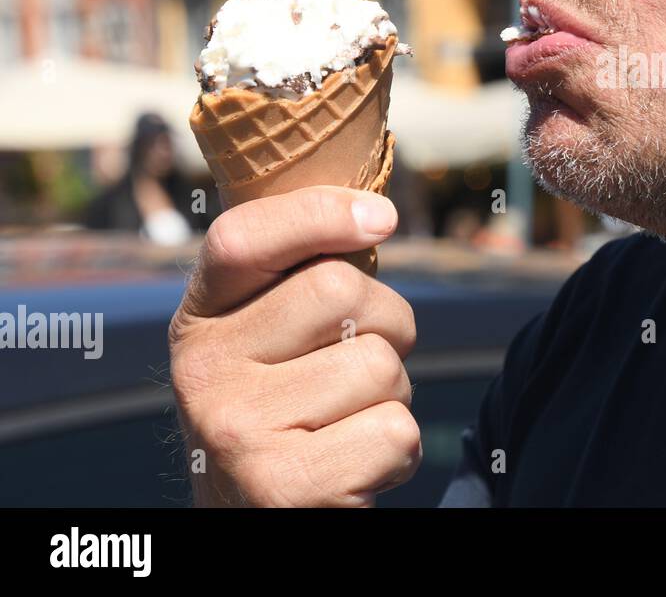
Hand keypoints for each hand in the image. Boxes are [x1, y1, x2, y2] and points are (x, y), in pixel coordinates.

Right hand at [168, 187, 419, 506]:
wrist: (256, 520)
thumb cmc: (290, 412)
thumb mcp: (270, 340)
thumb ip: (301, 277)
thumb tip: (377, 213)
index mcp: (198, 322)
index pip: (241, 237)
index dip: (319, 212)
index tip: (381, 218)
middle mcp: (201, 373)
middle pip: (340, 291)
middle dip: (389, 324)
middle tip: (366, 362)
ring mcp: (235, 432)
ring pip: (380, 366)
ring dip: (394, 395)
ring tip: (350, 422)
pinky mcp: (282, 488)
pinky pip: (395, 432)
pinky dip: (399, 452)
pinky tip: (355, 466)